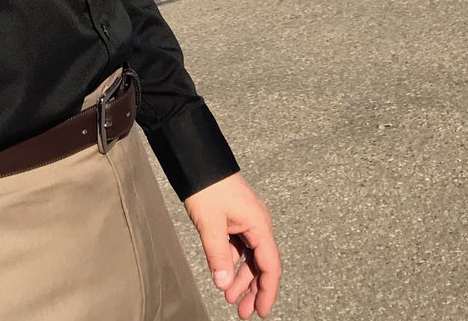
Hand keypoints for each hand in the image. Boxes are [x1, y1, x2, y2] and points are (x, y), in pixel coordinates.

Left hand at [183, 172, 279, 317]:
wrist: (198, 161)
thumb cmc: (207, 187)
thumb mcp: (210, 225)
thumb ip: (218, 256)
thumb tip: (224, 284)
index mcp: (259, 225)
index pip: (270, 266)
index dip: (267, 291)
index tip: (262, 311)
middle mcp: (258, 225)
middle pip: (261, 265)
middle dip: (253, 290)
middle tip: (242, 311)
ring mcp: (248, 222)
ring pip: (250, 258)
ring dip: (241, 278)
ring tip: (230, 298)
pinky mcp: (236, 220)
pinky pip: (240, 248)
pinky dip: (233, 263)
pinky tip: (224, 276)